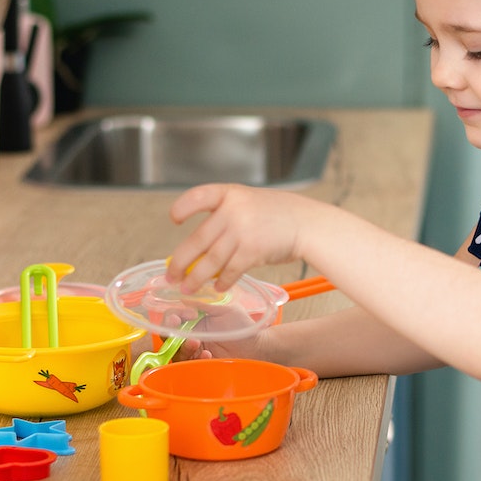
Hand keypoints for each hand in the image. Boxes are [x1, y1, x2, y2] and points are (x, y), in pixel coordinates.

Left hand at [167, 184, 326, 292]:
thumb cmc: (279, 216)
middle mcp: (233, 211)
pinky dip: (222, 282)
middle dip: (180, 263)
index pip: (197, 196)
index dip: (182, 208)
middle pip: (196, 240)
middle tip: (171, 276)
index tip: (174, 220)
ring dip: (195, 278)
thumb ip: (226, 216)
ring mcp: (242, 231)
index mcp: (231, 193)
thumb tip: (197, 249)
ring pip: (209, 261)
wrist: (309, 224)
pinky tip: (218, 287)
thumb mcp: (250, 202)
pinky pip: (229, 271)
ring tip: (187, 288)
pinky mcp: (252, 251)